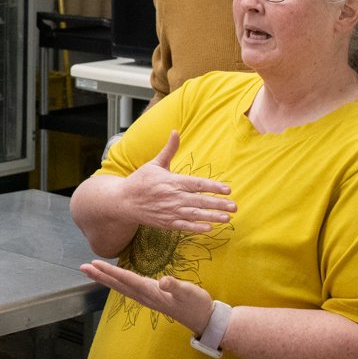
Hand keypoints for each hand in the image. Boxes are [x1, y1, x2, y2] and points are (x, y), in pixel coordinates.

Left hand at [81, 259, 214, 334]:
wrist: (204, 319)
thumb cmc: (197, 304)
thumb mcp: (188, 292)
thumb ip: (176, 287)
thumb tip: (163, 282)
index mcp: (151, 292)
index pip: (126, 279)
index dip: (110, 271)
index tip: (95, 264)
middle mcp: (145, 296)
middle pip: (118, 284)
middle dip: (100, 275)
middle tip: (83, 267)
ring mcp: (147, 298)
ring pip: (121, 287)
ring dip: (106, 279)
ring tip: (92, 272)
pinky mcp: (151, 298)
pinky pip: (129, 289)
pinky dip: (118, 282)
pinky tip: (114, 280)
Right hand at [118, 130, 234, 233]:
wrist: (123, 201)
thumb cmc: (140, 181)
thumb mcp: (154, 163)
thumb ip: (169, 150)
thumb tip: (175, 131)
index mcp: (171, 181)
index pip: (197, 184)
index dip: (213, 187)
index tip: (227, 189)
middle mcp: (172, 197)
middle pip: (199, 201)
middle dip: (218, 204)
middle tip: (234, 206)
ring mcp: (169, 211)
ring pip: (194, 215)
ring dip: (212, 216)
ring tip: (227, 218)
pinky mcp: (166, 223)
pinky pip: (184, 226)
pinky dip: (196, 228)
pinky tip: (209, 228)